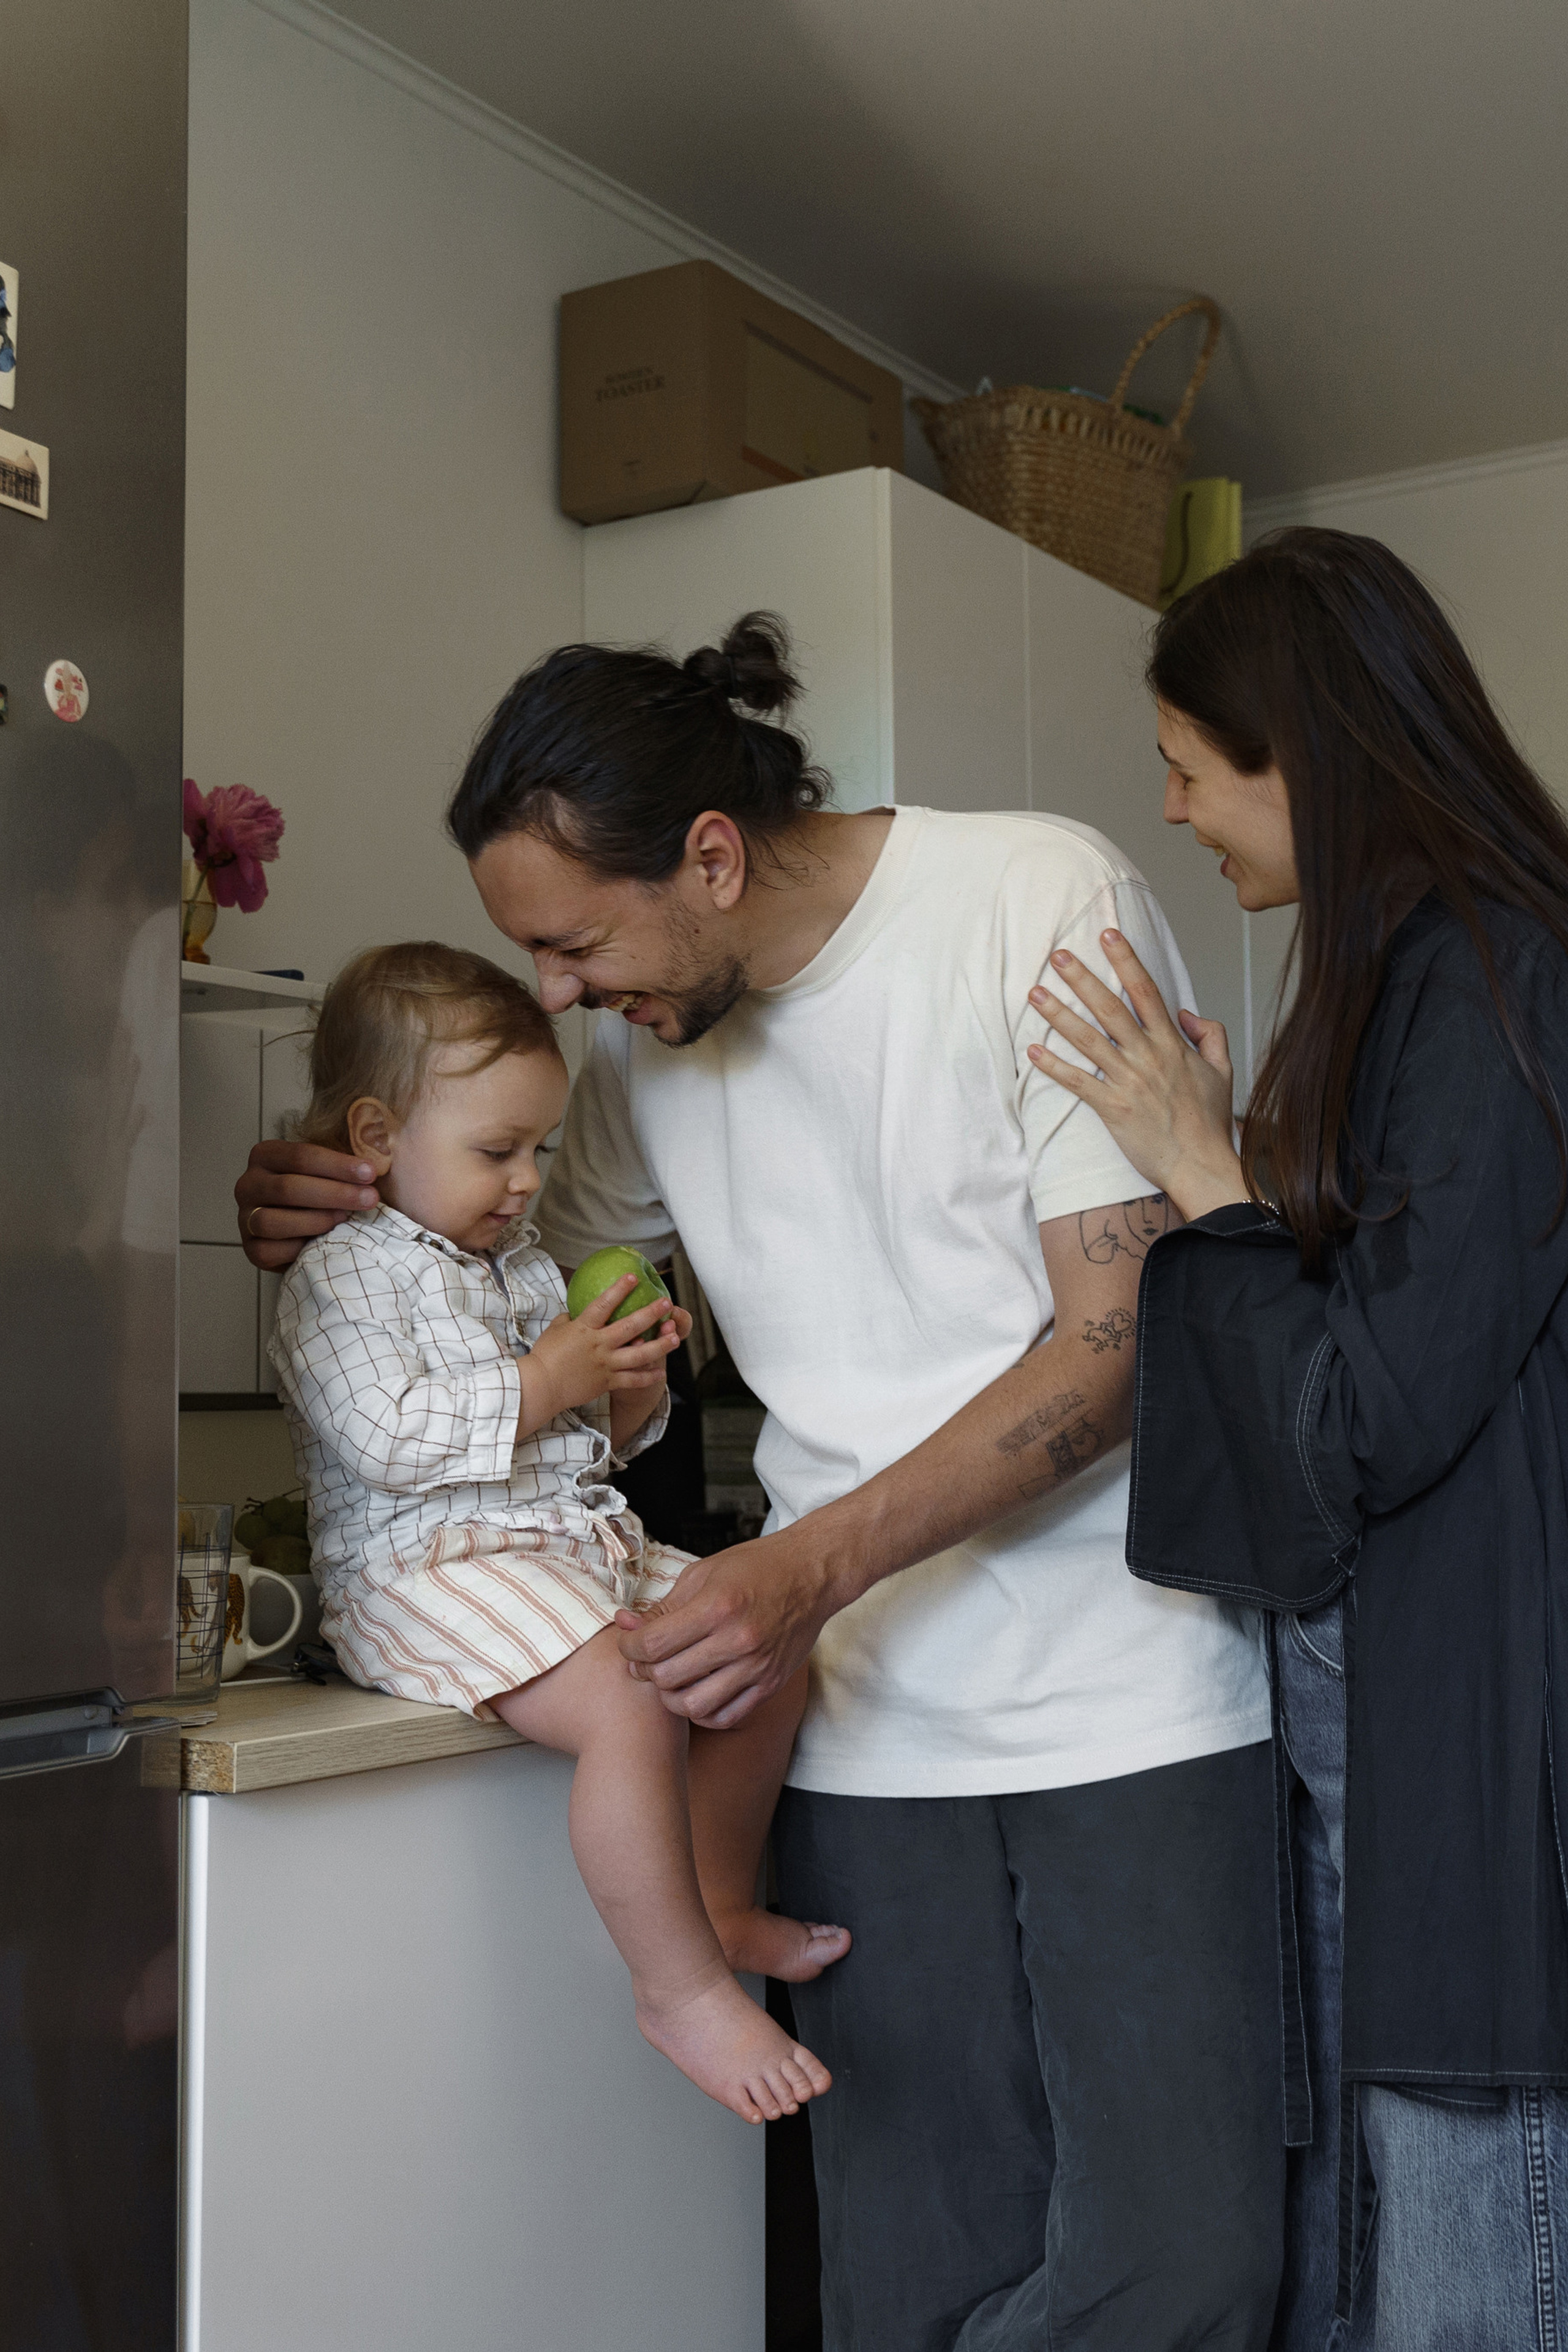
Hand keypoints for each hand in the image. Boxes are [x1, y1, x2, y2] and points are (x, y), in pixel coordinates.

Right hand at [237, 1138, 379, 1269]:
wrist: (307, 1233)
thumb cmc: (322, 1194)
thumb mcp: (330, 1171)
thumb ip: (345, 1161)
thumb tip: (377, 1153)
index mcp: (266, 1155)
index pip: (300, 1156)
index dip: (337, 1165)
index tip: (370, 1172)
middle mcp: (248, 1184)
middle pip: (288, 1188)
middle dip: (335, 1193)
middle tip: (369, 1198)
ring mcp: (245, 1218)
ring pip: (272, 1221)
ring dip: (316, 1221)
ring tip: (346, 1219)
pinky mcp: (250, 1249)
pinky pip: (269, 1250)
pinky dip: (298, 1248)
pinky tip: (323, 1243)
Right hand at [521, 1275, 688, 1428]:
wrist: (541, 1386)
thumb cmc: (545, 1356)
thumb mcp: (555, 1329)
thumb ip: (570, 1319)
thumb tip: (577, 1310)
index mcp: (584, 1328)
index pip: (604, 1304)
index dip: (620, 1289)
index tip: (633, 1277)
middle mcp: (599, 1344)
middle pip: (630, 1326)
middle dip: (651, 1313)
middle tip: (666, 1303)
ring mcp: (605, 1364)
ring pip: (639, 1354)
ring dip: (660, 1346)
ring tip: (675, 1338)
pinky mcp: (607, 1382)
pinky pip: (633, 1380)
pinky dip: (648, 1377)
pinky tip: (661, 1372)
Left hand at [615, 1528, 838, 1728]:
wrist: (811, 1574)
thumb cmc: (756, 1567)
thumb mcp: (703, 1574)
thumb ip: (664, 1606)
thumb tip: (625, 1625)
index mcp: (716, 1607)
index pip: (653, 1644)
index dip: (629, 1647)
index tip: (629, 1642)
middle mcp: (737, 1640)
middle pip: (668, 1676)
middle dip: (645, 1670)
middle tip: (646, 1660)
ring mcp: (756, 1667)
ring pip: (693, 1705)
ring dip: (671, 1697)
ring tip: (671, 1679)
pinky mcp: (770, 1684)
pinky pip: (726, 1716)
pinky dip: (702, 1712)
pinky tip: (697, 1693)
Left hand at [1027, 929, 1248, 1221]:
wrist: (1201, 1164)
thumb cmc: (1209, 1121)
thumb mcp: (1222, 1069)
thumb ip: (1209, 1033)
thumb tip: (1184, 1012)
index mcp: (1172, 1044)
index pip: (1146, 991)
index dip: (1126, 960)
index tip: (1107, 934)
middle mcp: (1147, 1057)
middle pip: (1110, 1008)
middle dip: (1083, 978)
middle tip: (1058, 954)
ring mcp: (1128, 1081)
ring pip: (1088, 1040)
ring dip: (1059, 1015)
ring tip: (1034, 993)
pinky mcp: (1111, 1108)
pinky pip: (1077, 1082)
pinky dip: (1053, 1066)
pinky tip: (1031, 1051)